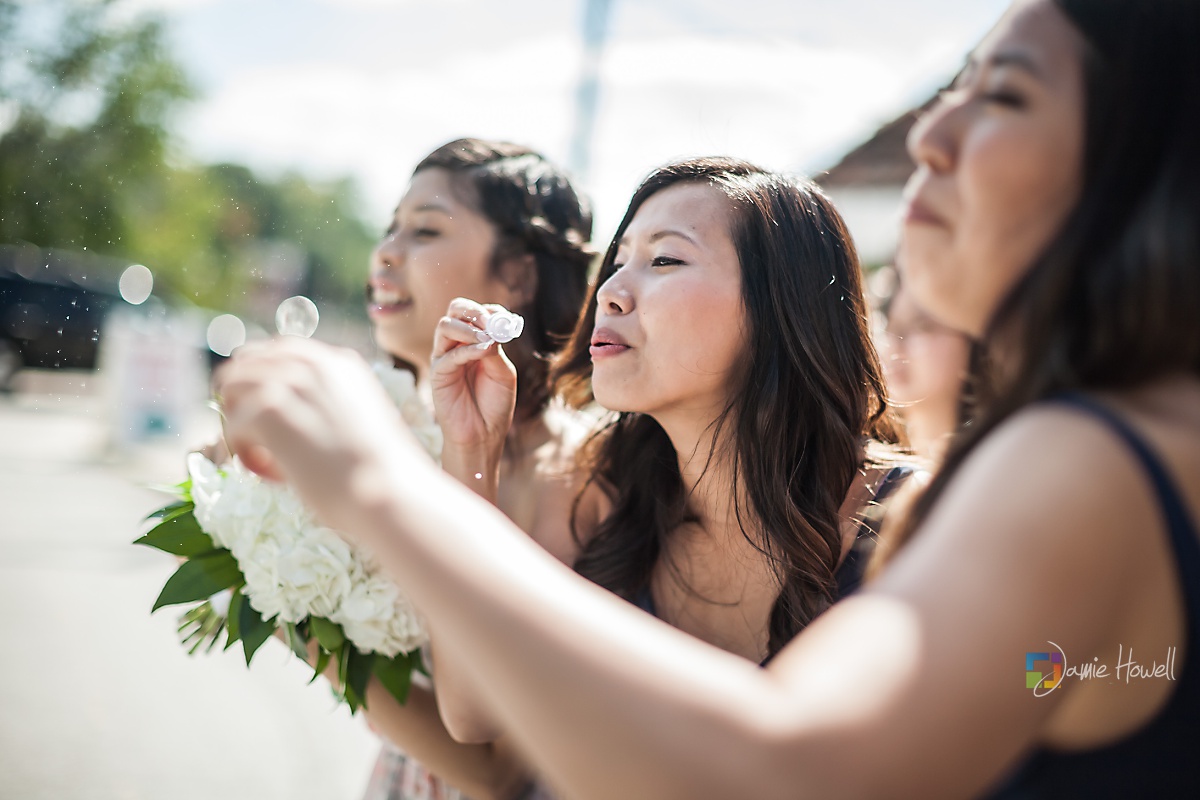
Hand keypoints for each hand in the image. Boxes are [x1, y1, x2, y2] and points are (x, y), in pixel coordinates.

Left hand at [215, 337, 429, 538]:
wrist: (390, 492)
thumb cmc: (385, 473)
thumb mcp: (362, 421)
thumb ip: (331, 405)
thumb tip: (295, 418)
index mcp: (342, 363)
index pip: (281, 352)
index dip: (265, 382)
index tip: (272, 419)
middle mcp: (315, 362)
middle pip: (248, 362)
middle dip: (244, 400)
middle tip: (261, 441)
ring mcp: (291, 381)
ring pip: (232, 389)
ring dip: (241, 425)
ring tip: (269, 460)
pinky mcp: (270, 408)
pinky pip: (233, 425)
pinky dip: (244, 454)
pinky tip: (273, 474)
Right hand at [430, 298, 517, 458]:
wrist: (484, 434)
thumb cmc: (495, 404)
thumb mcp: (503, 372)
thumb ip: (496, 350)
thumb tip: (490, 330)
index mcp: (475, 341)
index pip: (476, 312)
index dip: (491, 311)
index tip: (506, 320)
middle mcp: (457, 344)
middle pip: (455, 310)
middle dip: (474, 311)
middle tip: (491, 321)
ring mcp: (445, 357)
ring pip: (445, 325)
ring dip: (468, 328)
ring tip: (486, 338)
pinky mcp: (438, 374)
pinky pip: (448, 354)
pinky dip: (468, 350)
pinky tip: (483, 353)